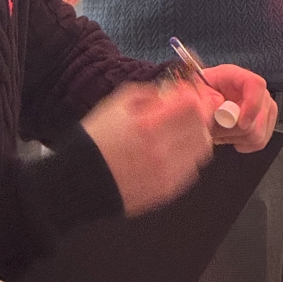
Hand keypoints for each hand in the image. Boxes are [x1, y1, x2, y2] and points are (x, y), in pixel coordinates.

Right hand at [81, 80, 215, 215]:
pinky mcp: (167, 190)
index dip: (194, 98)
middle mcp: (160, 149)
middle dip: (198, 117)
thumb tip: (171, 91)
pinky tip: (171, 153)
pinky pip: (192, 169)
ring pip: (201, 150)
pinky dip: (187, 157)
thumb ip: (146, 93)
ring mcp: (166, 172)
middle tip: (188, 114)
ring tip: (180, 134)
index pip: (191, 106)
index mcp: (146, 124)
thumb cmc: (95, 141)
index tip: (189, 96)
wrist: (80, 179)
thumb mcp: (114, 105)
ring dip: (195, 137)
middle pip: (201, 127)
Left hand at [198, 64, 276, 151]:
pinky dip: (242, 144)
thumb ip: (204, 98)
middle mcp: (252, 90)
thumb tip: (218, 104)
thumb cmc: (195, 98)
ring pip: (259, 132)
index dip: (252, 105)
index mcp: (234, 76)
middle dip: (235, 128)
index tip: (241, 123)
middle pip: (259, 115)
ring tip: (220, 131)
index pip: (256, 85)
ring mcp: (260, 106)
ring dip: (236, 138)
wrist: (196, 109)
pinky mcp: (262, 123)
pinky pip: (260, 142)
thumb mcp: (193, 94)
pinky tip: (229, 137)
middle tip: (216, 128)